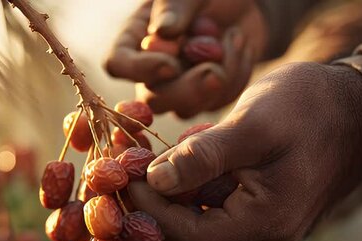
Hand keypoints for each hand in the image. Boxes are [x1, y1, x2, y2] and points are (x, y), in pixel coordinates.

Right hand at [104, 0, 267, 117]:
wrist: (243, 2)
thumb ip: (174, 7)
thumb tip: (162, 32)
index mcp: (134, 39)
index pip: (118, 64)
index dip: (140, 71)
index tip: (171, 64)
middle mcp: (150, 69)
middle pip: (151, 100)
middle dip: (187, 89)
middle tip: (216, 72)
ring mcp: (177, 88)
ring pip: (185, 108)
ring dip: (218, 76)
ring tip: (234, 36)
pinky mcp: (204, 98)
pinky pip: (218, 101)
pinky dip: (237, 73)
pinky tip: (240, 45)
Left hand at [128, 62, 361, 240]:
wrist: (361, 107)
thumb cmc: (310, 106)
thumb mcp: (254, 123)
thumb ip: (203, 157)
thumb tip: (155, 180)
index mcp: (268, 221)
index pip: (189, 236)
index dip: (150, 209)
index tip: (126, 175)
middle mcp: (268, 236)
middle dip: (155, 214)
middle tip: (132, 175)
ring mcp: (269, 229)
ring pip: (201, 235)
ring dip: (171, 205)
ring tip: (152, 165)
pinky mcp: (266, 214)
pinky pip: (217, 218)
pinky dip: (192, 197)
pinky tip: (183, 165)